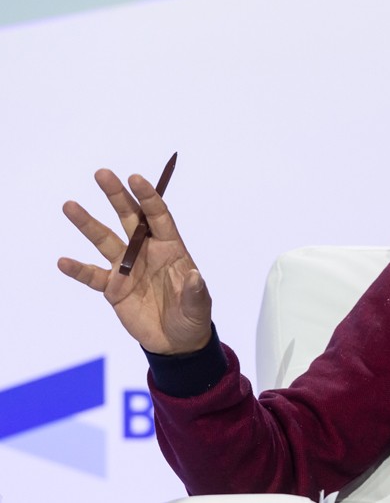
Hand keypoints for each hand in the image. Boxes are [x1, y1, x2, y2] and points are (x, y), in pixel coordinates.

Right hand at [58, 169, 211, 354]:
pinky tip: (63, 261)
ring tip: (70, 206)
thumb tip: (195, 276)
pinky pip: (91, 276)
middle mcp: (146, 251)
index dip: (148, 197)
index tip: (135, 178)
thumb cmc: (192, 316)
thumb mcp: (199, 306)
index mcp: (170, 248)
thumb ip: (195, 291)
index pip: (158, 216)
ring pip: (105, 240)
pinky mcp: (112, 287)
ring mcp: (127, 268)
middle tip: (102, 174)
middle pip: (129, 218)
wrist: (176, 341)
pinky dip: (78, 269)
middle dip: (116, 196)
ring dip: (87, 224)